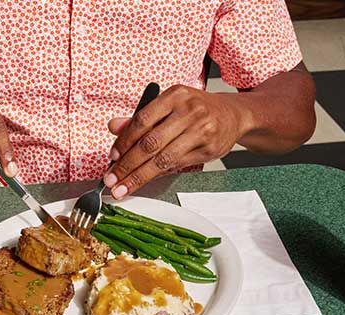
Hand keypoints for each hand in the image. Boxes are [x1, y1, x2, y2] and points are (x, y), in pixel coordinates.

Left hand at [104, 85, 249, 197]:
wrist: (232, 115)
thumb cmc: (195, 110)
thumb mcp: (168, 105)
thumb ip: (141, 118)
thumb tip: (113, 127)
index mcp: (174, 96)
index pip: (141, 121)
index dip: (123, 142)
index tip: (112, 158)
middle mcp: (189, 111)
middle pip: (150, 143)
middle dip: (127, 165)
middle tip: (111, 180)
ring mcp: (201, 131)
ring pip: (163, 159)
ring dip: (139, 176)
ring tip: (123, 188)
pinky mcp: (209, 149)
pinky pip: (177, 166)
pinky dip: (157, 175)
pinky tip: (144, 181)